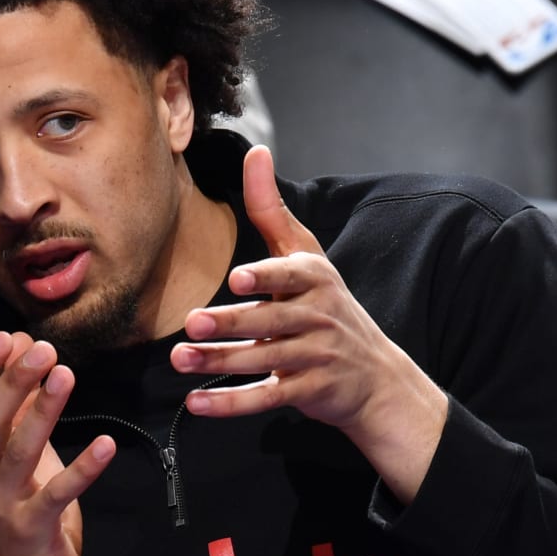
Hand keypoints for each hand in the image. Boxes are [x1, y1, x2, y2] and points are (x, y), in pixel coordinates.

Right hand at [0, 332, 115, 555]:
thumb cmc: (28, 520)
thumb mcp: (21, 466)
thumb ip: (19, 419)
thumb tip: (23, 362)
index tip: (5, 336)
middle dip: (12, 379)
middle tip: (42, 347)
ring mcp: (2, 508)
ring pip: (18, 450)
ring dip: (43, 410)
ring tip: (65, 374)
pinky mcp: (33, 532)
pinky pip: (58, 494)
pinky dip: (83, 468)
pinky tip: (105, 444)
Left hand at [171, 146, 446, 502]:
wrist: (375, 377)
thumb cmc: (327, 307)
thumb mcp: (306, 257)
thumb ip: (273, 210)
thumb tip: (256, 152)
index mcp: (315, 279)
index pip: (291, 276)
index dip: (266, 278)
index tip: (237, 280)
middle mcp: (318, 316)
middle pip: (272, 320)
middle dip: (233, 322)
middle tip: (193, 322)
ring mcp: (316, 356)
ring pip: (265, 360)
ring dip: (220, 362)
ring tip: (181, 359)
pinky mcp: (309, 391)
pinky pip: (267, 398)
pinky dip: (231, 403)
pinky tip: (197, 403)